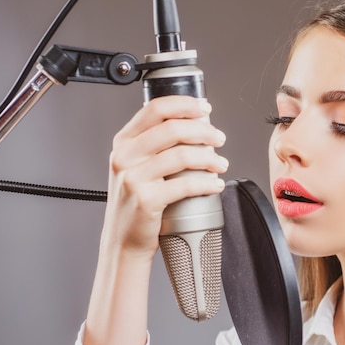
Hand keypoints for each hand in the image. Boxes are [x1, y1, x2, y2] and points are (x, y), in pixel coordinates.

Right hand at [99, 95, 227, 259]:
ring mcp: (133, 178)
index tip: (205, 109)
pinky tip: (215, 184)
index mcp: (123, 142)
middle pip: (172, 128)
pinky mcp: (146, 200)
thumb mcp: (135, 167)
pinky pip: (185, 184)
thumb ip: (154, 145)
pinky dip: (206, 183)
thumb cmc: (136, 203)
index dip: (185, 104)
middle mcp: (125, 156)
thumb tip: (194, 125)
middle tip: (219, 138)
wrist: (123, 240)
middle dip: (204, 130)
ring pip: (181, 155)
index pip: (155, 109)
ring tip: (221, 164)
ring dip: (209, 157)